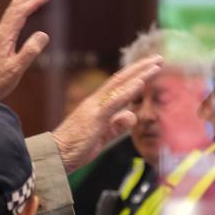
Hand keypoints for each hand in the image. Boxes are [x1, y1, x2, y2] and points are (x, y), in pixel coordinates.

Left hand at [0, 0, 52, 100]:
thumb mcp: (16, 69)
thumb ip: (29, 52)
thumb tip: (43, 34)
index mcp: (4, 36)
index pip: (21, 13)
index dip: (34, 1)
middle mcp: (1, 32)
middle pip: (15, 5)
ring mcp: (0, 35)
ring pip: (13, 10)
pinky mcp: (1, 41)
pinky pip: (12, 18)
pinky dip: (20, 8)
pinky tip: (25, 8)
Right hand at [52, 56, 163, 172]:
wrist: (55, 156)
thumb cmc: (75, 148)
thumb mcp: (102, 136)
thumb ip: (116, 126)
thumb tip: (132, 115)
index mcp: (96, 105)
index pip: (118, 85)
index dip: (135, 75)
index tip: (151, 67)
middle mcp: (95, 101)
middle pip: (121, 79)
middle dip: (141, 67)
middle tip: (159, 58)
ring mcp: (94, 107)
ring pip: (119, 85)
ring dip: (139, 74)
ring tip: (157, 65)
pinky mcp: (94, 117)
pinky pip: (113, 101)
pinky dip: (128, 91)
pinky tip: (141, 83)